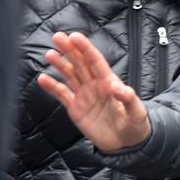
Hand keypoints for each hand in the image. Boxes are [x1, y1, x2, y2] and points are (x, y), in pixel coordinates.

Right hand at [38, 31, 151, 152]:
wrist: (126, 143)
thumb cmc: (135, 124)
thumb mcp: (136, 112)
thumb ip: (128, 99)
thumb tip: (117, 86)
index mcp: (109, 81)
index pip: (95, 60)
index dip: (85, 47)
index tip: (74, 36)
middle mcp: (95, 85)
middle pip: (80, 63)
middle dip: (69, 50)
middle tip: (57, 37)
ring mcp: (84, 96)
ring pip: (70, 76)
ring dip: (60, 64)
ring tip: (49, 54)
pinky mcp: (76, 108)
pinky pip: (62, 95)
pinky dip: (52, 87)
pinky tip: (43, 78)